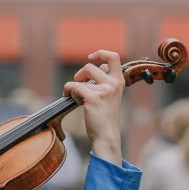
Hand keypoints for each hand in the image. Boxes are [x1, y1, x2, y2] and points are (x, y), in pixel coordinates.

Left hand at [64, 50, 123, 165]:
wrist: (107, 136)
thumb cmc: (106, 118)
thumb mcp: (111, 96)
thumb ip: (107, 82)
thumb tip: (100, 66)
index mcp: (119, 82)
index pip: (113, 57)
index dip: (100, 53)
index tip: (91, 57)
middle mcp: (113, 84)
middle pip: (90, 67)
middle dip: (79, 74)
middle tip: (78, 84)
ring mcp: (104, 90)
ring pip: (79, 79)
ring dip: (74, 86)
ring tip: (77, 98)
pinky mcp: (93, 98)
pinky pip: (73, 87)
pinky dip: (69, 92)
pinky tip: (72, 100)